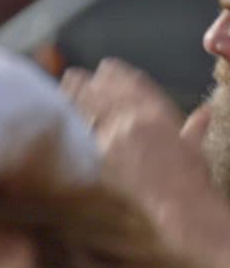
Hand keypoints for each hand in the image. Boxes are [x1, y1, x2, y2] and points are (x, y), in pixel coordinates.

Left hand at [62, 59, 212, 210]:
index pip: (135, 84)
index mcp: (160, 112)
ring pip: (90, 109)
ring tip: (63, 88)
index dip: (117, 73)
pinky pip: (84, 134)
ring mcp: (117, 134)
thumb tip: (204, 113)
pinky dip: (75, 124)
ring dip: (75, 96)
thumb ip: (195, 127)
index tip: (105, 66)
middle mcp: (137, 117)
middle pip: (106, 92)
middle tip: (71, 74)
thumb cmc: (190, 176)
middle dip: (87, 82)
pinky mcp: (103, 153)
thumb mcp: (195, 146)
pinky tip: (64, 119)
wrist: (177, 201)